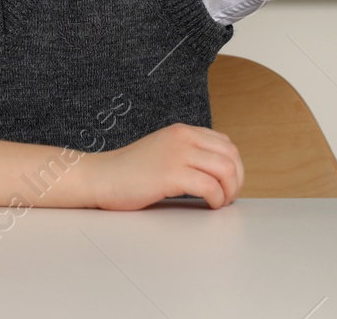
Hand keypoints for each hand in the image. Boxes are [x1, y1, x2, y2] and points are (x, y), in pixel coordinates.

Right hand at [86, 123, 244, 209]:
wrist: (100, 177)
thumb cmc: (128, 171)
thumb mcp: (163, 150)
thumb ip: (186, 153)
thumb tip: (216, 171)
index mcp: (182, 131)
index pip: (225, 143)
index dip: (234, 167)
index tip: (228, 184)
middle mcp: (183, 138)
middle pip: (231, 156)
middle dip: (237, 180)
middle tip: (228, 197)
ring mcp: (177, 154)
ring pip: (226, 170)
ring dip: (229, 191)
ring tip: (219, 203)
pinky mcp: (171, 174)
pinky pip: (210, 187)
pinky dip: (216, 199)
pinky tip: (208, 205)